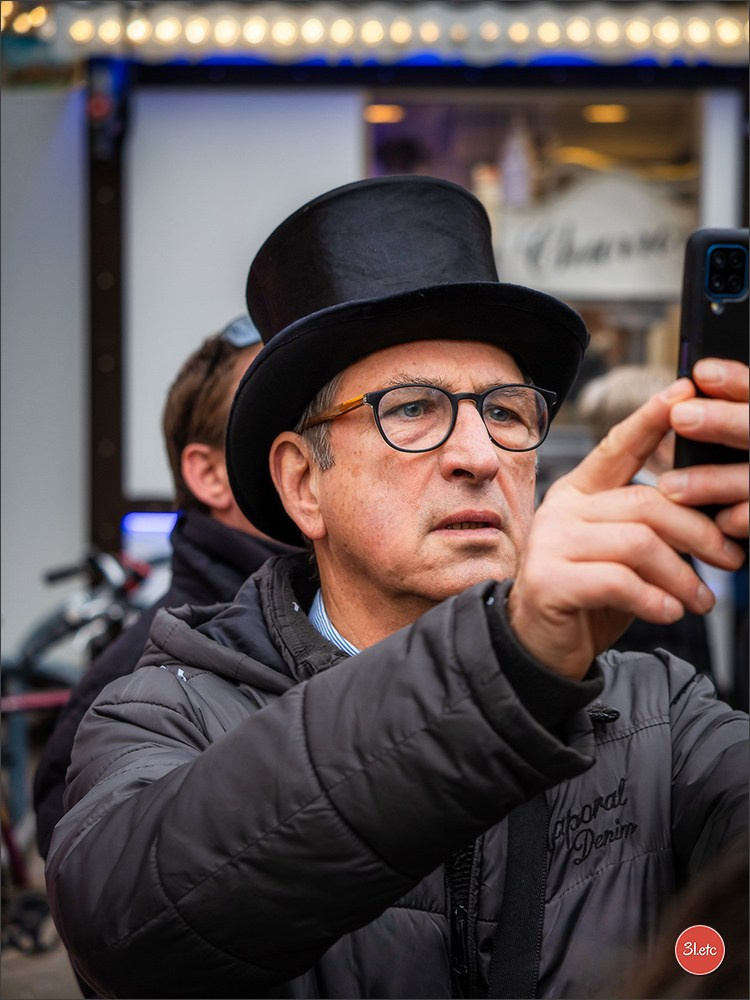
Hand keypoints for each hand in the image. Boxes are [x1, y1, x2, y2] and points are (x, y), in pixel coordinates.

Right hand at [507, 377, 745, 680]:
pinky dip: (654, 599)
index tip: (685, 389)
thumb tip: (711, 504)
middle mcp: (561, 510)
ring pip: (638, 542)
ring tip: (701, 600)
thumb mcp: (625, 554)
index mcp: (579, 492)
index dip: (651, 418)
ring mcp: (550, 544)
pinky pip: (618, 581)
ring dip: (682, 575)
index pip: (618, 446)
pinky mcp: (548, 581)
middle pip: (646, 502)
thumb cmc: (591, 596)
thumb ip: (650, 525)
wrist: (542, 647)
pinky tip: (669, 612)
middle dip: (700, 532)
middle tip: (731, 560)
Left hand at [658, 359, 748, 538]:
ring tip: (669, 486)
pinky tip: (716, 521)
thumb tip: (692, 382)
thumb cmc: (732, 477)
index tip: (701, 373)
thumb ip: (725, 415)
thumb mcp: (731, 440)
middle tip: (680, 416)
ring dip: (715, 480)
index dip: (737, 381)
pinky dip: (742, 518)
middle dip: (724, 421)